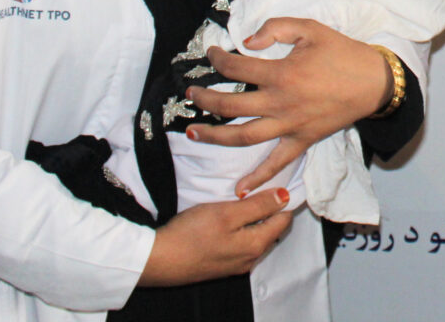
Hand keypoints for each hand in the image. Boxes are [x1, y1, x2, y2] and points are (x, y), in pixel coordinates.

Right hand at [139, 187, 290, 285]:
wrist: (159, 260)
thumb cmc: (192, 235)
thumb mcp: (228, 213)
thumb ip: (259, 206)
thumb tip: (285, 197)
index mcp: (256, 245)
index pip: (284, 219)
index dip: (284, 198)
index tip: (280, 179)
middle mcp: (250, 258)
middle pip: (271, 228)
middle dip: (270, 207)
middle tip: (261, 185)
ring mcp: (235, 264)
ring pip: (255, 236)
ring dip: (254, 218)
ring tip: (243, 198)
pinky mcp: (220, 264)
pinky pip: (240, 243)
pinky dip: (240, 228)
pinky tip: (227, 218)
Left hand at [185, 18, 390, 195]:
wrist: (373, 82)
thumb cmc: (341, 53)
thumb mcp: (310, 28)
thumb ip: (276, 28)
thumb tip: (248, 41)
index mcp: (281, 73)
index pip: (236, 67)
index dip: (218, 58)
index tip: (211, 53)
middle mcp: (280, 103)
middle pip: (230, 105)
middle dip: (204, 99)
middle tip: (190, 94)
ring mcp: (289, 126)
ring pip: (243, 136)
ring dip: (215, 136)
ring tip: (193, 132)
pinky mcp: (301, 140)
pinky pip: (276, 163)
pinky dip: (258, 177)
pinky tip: (239, 188)